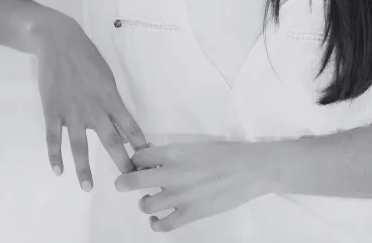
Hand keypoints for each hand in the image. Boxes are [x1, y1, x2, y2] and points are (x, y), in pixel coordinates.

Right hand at [33, 17, 147, 190]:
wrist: (58, 41)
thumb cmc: (86, 56)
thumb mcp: (107, 76)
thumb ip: (113, 101)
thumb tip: (121, 125)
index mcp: (110, 97)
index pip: (130, 126)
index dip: (139, 145)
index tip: (148, 162)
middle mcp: (94, 107)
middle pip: (110, 140)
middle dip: (121, 163)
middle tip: (129, 182)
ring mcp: (72, 111)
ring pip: (80, 145)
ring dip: (84, 168)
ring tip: (88, 187)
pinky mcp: (52, 110)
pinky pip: (54, 138)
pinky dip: (55, 155)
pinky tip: (58, 170)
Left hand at [114, 140, 270, 233]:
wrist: (249, 168)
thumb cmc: (225, 153)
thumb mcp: (195, 146)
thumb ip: (175, 155)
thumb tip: (159, 162)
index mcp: (174, 152)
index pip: (139, 156)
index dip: (136, 159)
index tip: (137, 163)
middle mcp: (172, 173)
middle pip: (133, 179)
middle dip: (123, 182)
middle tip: (122, 183)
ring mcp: (180, 196)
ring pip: (145, 204)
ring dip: (144, 202)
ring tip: (149, 200)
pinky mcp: (190, 214)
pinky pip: (163, 225)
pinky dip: (156, 224)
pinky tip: (158, 220)